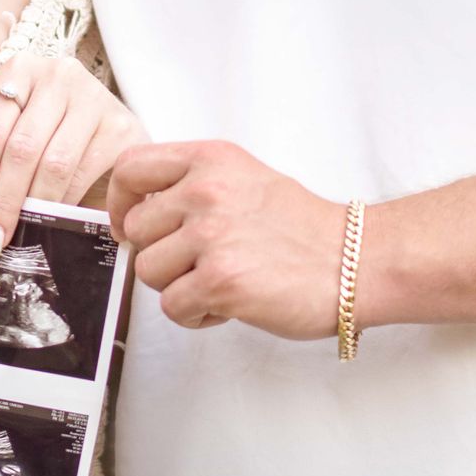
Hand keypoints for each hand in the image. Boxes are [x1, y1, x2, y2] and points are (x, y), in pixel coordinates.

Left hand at [0, 55, 146, 265]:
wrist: (112, 127)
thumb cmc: (54, 132)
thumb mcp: (20, 131)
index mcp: (20, 70)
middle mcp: (59, 76)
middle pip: (21, 148)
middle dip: (3, 201)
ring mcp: (94, 98)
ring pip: (53, 164)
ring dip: (33, 208)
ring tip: (19, 236)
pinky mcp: (122, 126)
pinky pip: (84, 174)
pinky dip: (65, 203)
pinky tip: (54, 220)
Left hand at [108, 139, 349, 337]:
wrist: (356, 260)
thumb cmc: (306, 229)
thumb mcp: (246, 179)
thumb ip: (195, 185)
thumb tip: (143, 209)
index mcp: (210, 160)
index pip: (131, 168)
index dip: (119, 202)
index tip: (130, 224)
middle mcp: (206, 191)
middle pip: (136, 231)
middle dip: (161, 255)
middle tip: (200, 263)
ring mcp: (211, 235)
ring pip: (148, 272)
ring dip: (179, 287)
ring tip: (221, 282)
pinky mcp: (220, 280)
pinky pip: (173, 308)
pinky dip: (197, 315)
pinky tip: (229, 303)